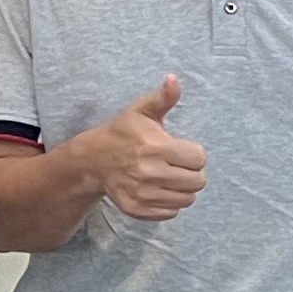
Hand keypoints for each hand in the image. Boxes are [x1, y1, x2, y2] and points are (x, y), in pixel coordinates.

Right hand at [89, 74, 208, 221]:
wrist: (93, 160)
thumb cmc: (124, 133)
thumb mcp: (142, 111)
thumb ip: (163, 98)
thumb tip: (173, 79)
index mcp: (156, 147)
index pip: (199, 158)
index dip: (193, 153)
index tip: (179, 149)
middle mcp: (150, 173)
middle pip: (198, 181)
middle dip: (191, 172)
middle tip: (176, 165)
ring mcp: (143, 194)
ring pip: (187, 199)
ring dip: (182, 189)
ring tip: (169, 177)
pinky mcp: (138, 209)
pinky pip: (171, 212)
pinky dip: (169, 202)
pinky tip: (158, 189)